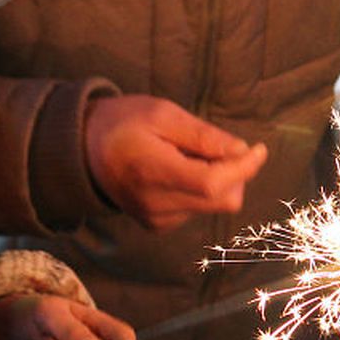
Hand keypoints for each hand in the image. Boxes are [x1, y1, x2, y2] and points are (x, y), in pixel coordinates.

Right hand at [84, 95, 267, 229]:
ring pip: (213, 205)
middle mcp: (156, 204)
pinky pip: (197, 209)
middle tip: (216, 146)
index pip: (214, 184)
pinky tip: (177, 171)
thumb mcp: (162, 114)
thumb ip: (202, 136)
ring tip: (186, 156)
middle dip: (234, 173)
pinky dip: (200, 190)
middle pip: (222, 200)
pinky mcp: (157, 224)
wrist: (81, 151)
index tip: (258, 149)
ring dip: (216, 180)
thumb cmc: (123, 123)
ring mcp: (157, 219)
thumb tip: (241, 151)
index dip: (244, 168)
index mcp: (154, 172)